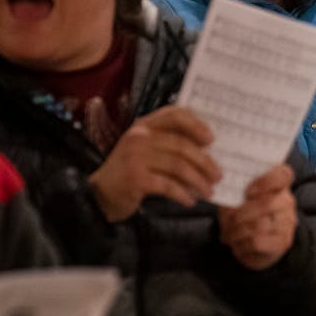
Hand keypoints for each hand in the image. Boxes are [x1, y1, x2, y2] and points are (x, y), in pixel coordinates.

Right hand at [88, 105, 220, 220]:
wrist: (98, 196)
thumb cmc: (128, 174)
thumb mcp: (144, 151)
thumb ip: (167, 145)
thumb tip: (206, 151)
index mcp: (143, 126)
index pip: (174, 114)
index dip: (196, 124)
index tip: (211, 139)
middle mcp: (139, 137)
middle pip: (182, 144)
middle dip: (205, 162)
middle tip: (218, 175)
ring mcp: (135, 157)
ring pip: (178, 165)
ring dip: (198, 180)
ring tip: (208, 191)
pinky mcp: (136, 178)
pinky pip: (168, 185)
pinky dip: (182, 194)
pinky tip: (190, 201)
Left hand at [218, 164, 296, 269]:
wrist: (255, 244)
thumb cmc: (245, 216)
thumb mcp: (239, 200)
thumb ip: (235, 195)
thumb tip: (228, 204)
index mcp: (277, 185)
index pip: (282, 174)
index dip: (266, 181)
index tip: (248, 191)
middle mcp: (286, 202)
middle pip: (266, 204)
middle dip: (240, 214)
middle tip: (228, 220)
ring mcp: (287, 222)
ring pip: (258, 225)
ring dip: (236, 231)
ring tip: (227, 235)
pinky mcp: (283, 241)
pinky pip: (257, 242)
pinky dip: (242, 244)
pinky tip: (237, 245)